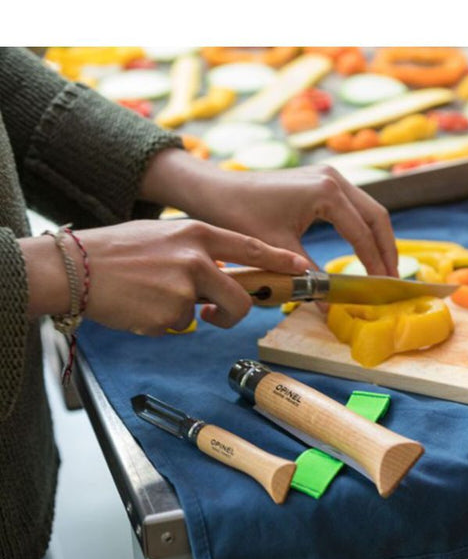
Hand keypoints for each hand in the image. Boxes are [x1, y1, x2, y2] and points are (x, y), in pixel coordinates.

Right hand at [20, 219, 308, 334]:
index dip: (280, 259)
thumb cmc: (117, 250)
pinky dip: (162, 322)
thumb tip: (225, 273)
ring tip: (159, 304)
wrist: (73, 267)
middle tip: (215, 315)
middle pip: (243, 296)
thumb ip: (198, 251)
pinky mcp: (169, 313)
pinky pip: (179, 325)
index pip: (251, 247)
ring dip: (194, 317)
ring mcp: (184, 286)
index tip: (303, 268)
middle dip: (235, 312)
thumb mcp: (164, 236)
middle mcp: (197, 257)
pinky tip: (138, 306)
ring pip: (210, 314)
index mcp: (197, 233)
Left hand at [139, 150, 398, 276]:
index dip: (375, 264)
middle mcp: (334, 179)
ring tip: (382, 268)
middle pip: (377, 217)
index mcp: (326, 193)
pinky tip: (364, 249)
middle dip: (387, 250)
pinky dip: (365, 228)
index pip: (362, 235)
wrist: (215, 189)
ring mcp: (331, 176)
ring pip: (370, 209)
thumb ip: (308, 276)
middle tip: (391, 280)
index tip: (383, 288)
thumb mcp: (276, 249)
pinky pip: (356, 205)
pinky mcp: (323, 179)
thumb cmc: (240, 215)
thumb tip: (329, 306)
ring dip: (379, 238)